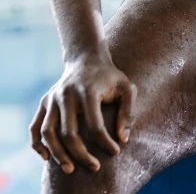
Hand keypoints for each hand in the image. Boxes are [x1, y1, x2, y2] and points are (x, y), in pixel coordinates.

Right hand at [29, 53, 137, 173]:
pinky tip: (46, 157)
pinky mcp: (44, 102)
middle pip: (69, 133)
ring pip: (48, 132)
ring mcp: (52, 98)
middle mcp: (66, 94)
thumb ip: (128, 112)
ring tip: (70, 169)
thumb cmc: (110, 77)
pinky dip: (37, 144)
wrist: (87, 58)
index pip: (95, 125)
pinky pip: (35, 127)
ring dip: (57, 154)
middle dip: (81, 155)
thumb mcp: (126, 88)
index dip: (105, 142)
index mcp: (88, 90)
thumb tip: (123, 139)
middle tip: (94, 167)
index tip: (116, 151)